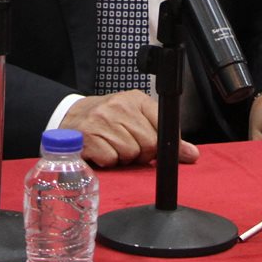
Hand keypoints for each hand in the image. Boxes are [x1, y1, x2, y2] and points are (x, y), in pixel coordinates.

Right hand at [60, 91, 198, 167]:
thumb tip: (191, 154)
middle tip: (129, 148)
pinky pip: (111, 159)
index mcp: (135, 99)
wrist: (69, 117)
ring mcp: (101, 120)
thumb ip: (164, 136)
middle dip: (141, 153)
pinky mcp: (88, 137)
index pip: (164, 125)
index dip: (163, 144)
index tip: (156, 150)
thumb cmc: (107, 121)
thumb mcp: (135, 119)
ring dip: (123, 158)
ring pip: (130, 153)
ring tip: (113, 148)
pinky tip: (101, 151)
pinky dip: (108, 162)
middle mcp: (119, 106)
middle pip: (149, 143)